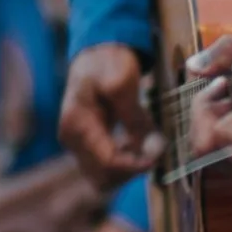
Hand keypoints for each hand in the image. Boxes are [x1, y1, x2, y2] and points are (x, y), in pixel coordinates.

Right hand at [58, 43, 161, 187]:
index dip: (137, 165)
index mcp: (77, 124)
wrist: (96, 54)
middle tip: (155, 149)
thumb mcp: (123, 82)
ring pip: (105, 178)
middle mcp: (72, 140)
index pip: (108, 163)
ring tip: (147, 144)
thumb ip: (136, 117)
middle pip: (104, 178)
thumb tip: (153, 148)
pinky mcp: (85, 146)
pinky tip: (137, 143)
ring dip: (129, 168)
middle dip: (133, 169)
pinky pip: (105, 168)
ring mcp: (76, 145)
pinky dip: (124, 163)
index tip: (159, 152)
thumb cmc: (108, 62)